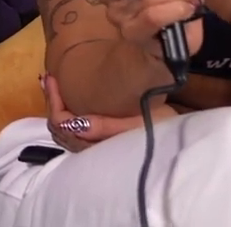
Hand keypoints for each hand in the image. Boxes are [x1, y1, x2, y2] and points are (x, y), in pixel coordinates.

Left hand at [42, 72, 176, 151]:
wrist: (181, 146)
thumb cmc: (163, 131)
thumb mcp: (138, 124)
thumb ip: (106, 126)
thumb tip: (73, 121)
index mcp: (97, 146)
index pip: (62, 124)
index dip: (53, 101)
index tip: (52, 77)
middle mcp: (92, 153)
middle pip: (59, 129)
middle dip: (52, 103)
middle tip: (50, 78)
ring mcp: (96, 152)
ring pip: (65, 132)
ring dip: (58, 109)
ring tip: (56, 87)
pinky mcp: (103, 147)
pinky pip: (75, 133)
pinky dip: (67, 116)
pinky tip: (70, 105)